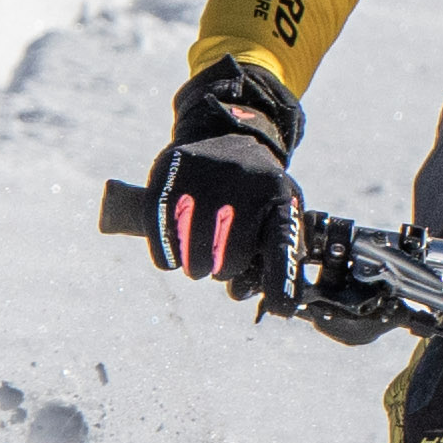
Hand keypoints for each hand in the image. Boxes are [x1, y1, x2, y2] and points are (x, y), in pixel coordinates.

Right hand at [145, 62, 301, 303]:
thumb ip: (275, 252)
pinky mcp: (167, 175)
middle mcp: (241, 183)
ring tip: (200, 250)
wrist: (224, 133)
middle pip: (227, 262)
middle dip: (224, 270)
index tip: (281, 309)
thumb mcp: (277, 208)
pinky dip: (168, 255)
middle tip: (222, 259)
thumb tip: (259, 296)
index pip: (280, 245)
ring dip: (195, 265)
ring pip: (192, 257)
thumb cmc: (254, 189)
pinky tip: (175, 251)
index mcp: (276, 195)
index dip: (281, 281)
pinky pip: (161, 239)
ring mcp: (202, 178)